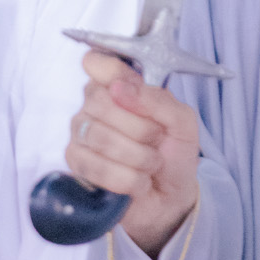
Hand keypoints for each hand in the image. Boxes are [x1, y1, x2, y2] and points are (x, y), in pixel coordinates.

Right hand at [65, 49, 199, 258]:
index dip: (111, 72)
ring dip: (138, 157)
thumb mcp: (182, 122)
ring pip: (100, 136)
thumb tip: (122, 86)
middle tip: (156, 140)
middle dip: (140, 128)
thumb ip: (158, 100)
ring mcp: (81, 134)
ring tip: (150, 164)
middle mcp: (94, 106)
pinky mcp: (77, 164)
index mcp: (120, 87)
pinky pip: (98, 167)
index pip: (97, 62)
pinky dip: (128, 179)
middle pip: (101, 101)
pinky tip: (137, 182)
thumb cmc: (174, 154)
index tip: (127, 88)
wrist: (172, 197)